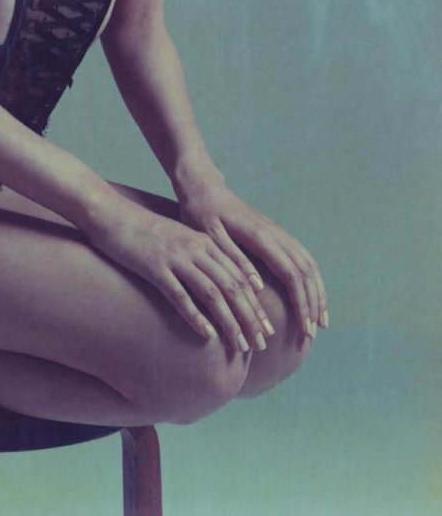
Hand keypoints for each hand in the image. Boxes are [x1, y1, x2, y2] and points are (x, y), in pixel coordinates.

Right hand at [85, 203, 276, 354]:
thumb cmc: (145, 232)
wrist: (112, 214)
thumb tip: (220, 288)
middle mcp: (195, 249)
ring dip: (229, 322)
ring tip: (240, 345)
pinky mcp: (154, 267)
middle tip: (261, 345)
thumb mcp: (180, 240)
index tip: (267, 330)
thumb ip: (201, 258)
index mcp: (205, 242)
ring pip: (212, 293)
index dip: (256, 305)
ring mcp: (176, 257)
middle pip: (232, 287)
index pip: (240, 277)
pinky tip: (206, 335)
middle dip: (250, 318)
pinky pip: (180, 295)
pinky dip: (196, 316)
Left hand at [177, 177, 328, 340]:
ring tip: (319, 320)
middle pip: (305, 270)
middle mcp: (274, 232)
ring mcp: (276, 231)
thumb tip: (258, 287)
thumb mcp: (208, 235)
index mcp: (259, 235)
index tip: (304, 328)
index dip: (300, 302)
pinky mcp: (274, 233)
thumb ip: (233, 258)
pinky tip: (309, 296)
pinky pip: (301, 256)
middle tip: (313, 333)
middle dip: (313, 302)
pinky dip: (310, 278)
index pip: (290, 273)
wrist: (202, 186)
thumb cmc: (200, 211)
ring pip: (307, 263)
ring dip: (316, 292)